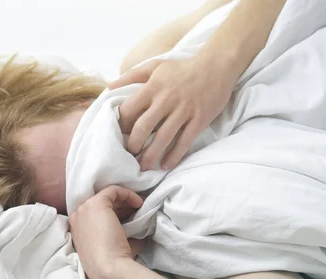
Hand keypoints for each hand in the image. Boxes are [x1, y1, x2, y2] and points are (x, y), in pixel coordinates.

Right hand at [69, 186, 143, 278]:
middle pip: (100, 205)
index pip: (96, 215)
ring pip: (106, 197)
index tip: (130, 218)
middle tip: (136, 212)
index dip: (115, 214)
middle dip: (120, 206)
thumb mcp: (113, 245)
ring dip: (124, 201)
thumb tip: (138, 228)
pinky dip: (127, 194)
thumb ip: (120, 233)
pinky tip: (139, 203)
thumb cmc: (111, 263)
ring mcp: (85, 209)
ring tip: (139, 207)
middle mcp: (77, 216)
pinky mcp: (96, 203)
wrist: (108, 269)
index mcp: (78, 229)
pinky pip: (113, 191)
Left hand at [109, 56, 237, 169]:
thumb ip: (131, 75)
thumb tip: (109, 87)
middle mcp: (166, 100)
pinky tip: (165, 165)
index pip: (130, 110)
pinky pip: (184, 142)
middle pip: (144, 127)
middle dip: (134, 145)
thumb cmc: (182, 68)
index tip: (119, 135)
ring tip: (144, 166)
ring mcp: (184, 111)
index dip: (122, 125)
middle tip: (130, 154)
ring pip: (163, 138)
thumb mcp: (155, 66)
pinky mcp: (199, 120)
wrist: (216, 66)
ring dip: (151, 155)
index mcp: (153, 87)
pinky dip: (174, 156)